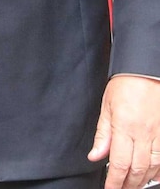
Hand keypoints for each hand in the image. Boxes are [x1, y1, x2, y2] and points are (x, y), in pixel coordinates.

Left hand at [88, 74, 159, 188]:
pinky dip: (159, 171)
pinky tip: (153, 175)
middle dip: (128, 184)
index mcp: (125, 127)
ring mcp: (159, 135)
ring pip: (154, 167)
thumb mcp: (106, 106)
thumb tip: (95, 156)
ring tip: (133, 185)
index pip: (119, 164)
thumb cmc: (125, 86)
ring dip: (143, 180)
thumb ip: (103, 134)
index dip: (115, 181)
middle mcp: (145, 135)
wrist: (145, 71)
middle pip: (137, 169)